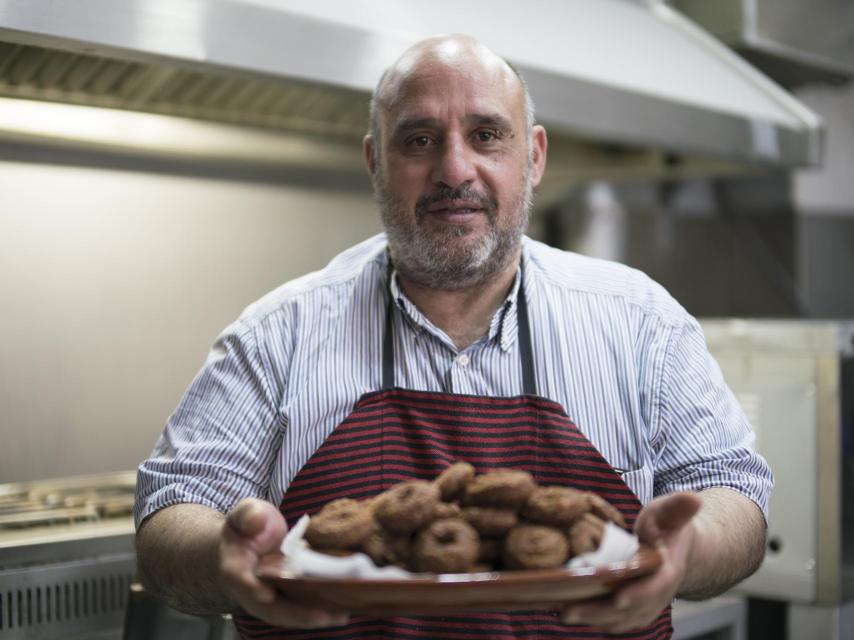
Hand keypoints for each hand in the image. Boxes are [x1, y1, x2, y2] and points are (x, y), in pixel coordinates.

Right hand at [219, 497, 349, 628]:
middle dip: (296, 614)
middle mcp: (252, 590)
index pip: (240, 579)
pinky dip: (321, 611)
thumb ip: (249, 515)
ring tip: (340, 615)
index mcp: (235, 566)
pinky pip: (301, 608)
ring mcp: (270, 598)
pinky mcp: (286, 598)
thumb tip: (256, 520)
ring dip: (313, 617)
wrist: (247, 542)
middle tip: (322, 615)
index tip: (267, 594)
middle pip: (270, 607)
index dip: (252, 588)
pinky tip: (343, 610)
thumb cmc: (247, 527)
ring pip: (288, 613)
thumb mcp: (246, 512)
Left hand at [561, 492, 700, 632]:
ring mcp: (647, 604)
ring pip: (621, 619)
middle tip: (569, 611)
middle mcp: (659, 593)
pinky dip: (595, 620)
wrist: (675, 546)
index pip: (657, 586)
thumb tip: (693, 499)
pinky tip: (570, 613)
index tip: (619, 598)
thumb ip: (678, 507)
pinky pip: (615, 620)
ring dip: (593, 619)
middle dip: (602, 612)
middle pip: (633, 609)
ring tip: (563, 614)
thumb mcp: (670, 511)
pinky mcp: (633, 609)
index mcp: (669, 569)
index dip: (640, 593)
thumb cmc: (667, 525)